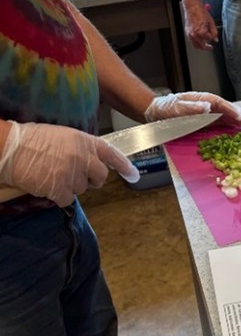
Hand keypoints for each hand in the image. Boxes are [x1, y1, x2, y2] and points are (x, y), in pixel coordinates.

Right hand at [0, 121, 138, 206]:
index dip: (124, 165)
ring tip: (52, 173)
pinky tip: (47, 184)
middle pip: (101, 176)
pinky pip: (68, 199)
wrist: (9, 148)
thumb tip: (90, 162)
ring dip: (71, 186)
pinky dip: (59, 196)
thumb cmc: (32, 139)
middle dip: (92, 180)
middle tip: (77, 176)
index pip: (111, 154)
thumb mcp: (62, 136)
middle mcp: (83, 157)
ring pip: (82, 189)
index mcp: (84, 141)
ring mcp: (73, 173)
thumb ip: (81, 148)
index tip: (134, 175)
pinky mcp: (61, 188)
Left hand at [144, 92, 240, 127]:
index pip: (219, 104)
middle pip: (224, 109)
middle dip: (237, 115)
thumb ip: (190, 108)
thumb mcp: (174, 108)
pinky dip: (227, 127)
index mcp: (200, 99)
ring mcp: (205, 114)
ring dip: (235, 121)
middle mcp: (205, 106)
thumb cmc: (163, 110)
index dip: (231, 110)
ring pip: (223, 116)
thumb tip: (207, 107)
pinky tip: (234, 131)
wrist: (154, 114)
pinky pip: (217, 124)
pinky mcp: (203, 122)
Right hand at [183, 2, 218, 49]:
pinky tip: (199, 41)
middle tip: (210, 47)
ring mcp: (190, 34)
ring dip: (201, 47)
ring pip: (196, 46)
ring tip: (205, 45)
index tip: (213, 37)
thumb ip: (214, 32)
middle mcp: (195, 34)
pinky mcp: (187, 33)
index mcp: (201, 32)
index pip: (209, 39)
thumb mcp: (211, 22)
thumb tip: (215, 39)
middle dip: (206, 47)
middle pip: (202, 46)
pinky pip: (191, 41)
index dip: (212, 38)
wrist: (192, 7)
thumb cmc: (200, 12)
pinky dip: (196, 43)